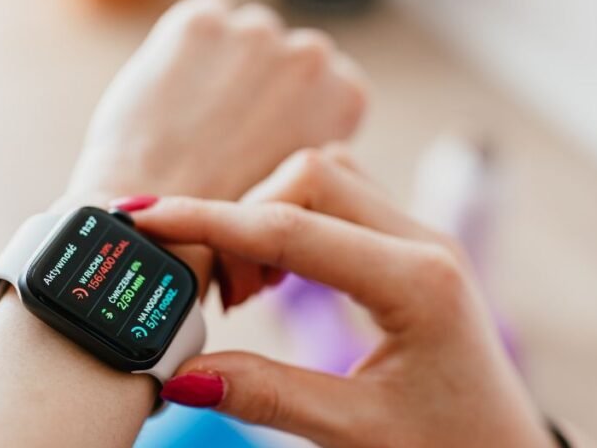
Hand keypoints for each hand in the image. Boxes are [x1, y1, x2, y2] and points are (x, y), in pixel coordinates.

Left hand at [60, 0, 368, 207]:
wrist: (164, 229)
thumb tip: (294, 133)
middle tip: (225, 132)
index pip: (328, 82)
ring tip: (192, 119)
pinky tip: (172, 96)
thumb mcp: (305, 188)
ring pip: (242, 34)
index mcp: (349, 96)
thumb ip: (311, 143)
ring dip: (224, 62)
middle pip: (286, 53)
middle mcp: (313, 55)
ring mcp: (257, 32)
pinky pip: (200, 20)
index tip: (267, 137)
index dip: (293, 110)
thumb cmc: (231, 228)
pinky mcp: (202, 21)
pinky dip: (185, 48)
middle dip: (260, 81)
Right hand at [130, 148, 554, 447]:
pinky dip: (297, 220)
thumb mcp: (356, 431)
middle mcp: (424, 243)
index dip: (208, 221)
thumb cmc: (450, 447)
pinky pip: (345, 199)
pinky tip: (279, 273)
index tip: (146, 218)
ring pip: (329, 177)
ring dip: (272, 213)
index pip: (291, 229)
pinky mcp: (412, 247)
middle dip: (244, 216)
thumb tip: (180, 375)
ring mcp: (422, 238)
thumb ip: (267, 395)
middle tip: (221, 292)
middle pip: (312, 175)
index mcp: (417, 284)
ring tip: (249, 287)